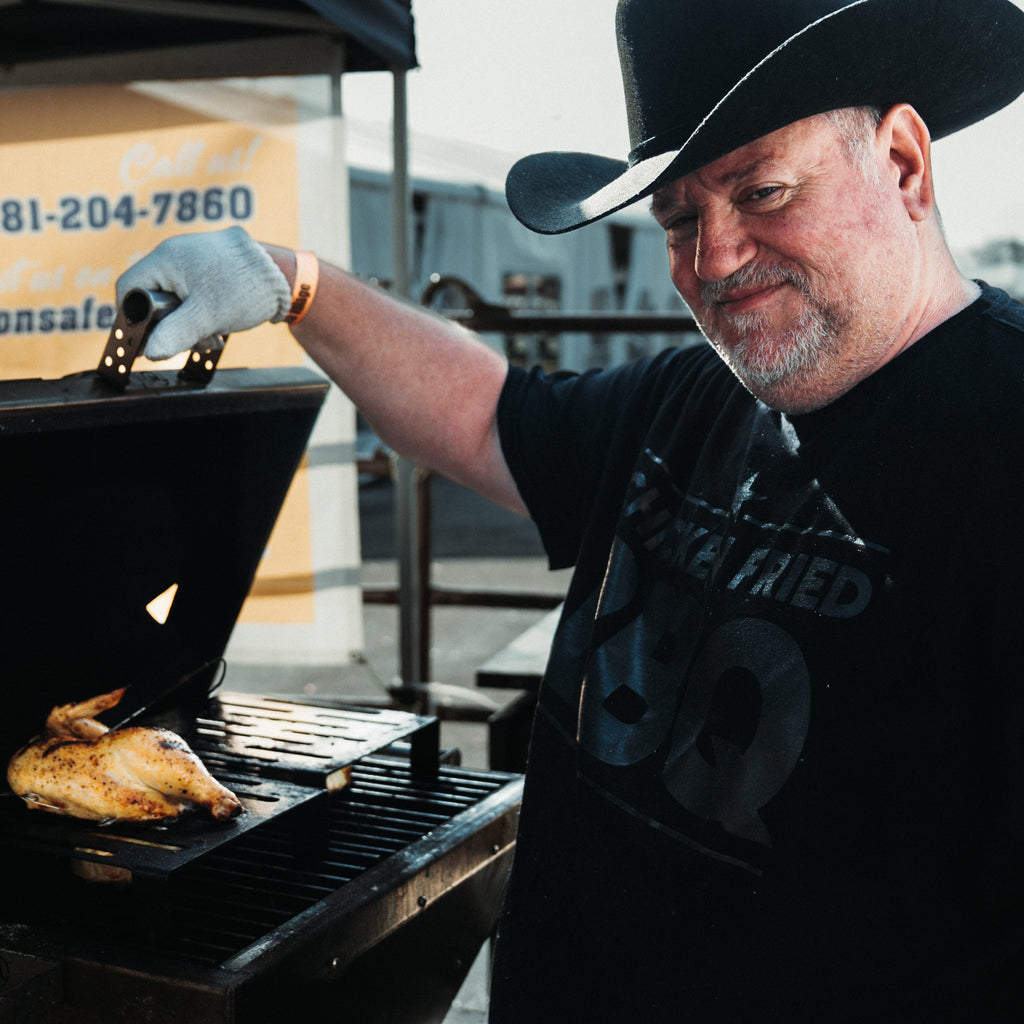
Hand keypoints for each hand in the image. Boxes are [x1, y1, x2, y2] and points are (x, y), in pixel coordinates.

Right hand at [116, 226, 291, 359]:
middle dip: (168, 323)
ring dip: (188, 322)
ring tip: (212, 334)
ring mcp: (193, 261)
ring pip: (175, 299)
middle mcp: (176, 254)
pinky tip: (218, 326)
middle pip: (153, 295)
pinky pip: (193, 295)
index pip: (129, 287)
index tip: (145, 339)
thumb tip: (150, 353)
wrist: (287, 276)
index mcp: (167, 258)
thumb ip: (175, 334)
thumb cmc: (246, 289)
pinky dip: (201, 313)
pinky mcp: (210, 271)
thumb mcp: (208, 316)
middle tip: (190, 340)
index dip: (132, 316)